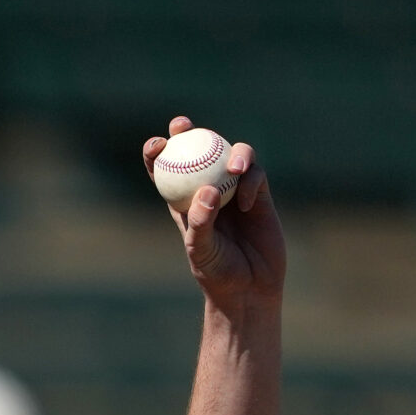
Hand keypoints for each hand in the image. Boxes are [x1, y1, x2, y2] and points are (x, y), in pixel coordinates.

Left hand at [144, 117, 284, 312]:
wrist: (250, 288)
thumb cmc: (217, 273)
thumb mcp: (201, 251)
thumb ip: (200, 222)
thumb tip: (207, 190)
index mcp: (183, 202)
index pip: (166, 170)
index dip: (157, 153)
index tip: (156, 146)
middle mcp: (209, 190)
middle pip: (196, 151)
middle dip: (186, 131)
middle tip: (182, 126)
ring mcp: (235, 189)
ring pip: (231, 154)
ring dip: (232, 152)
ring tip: (234, 167)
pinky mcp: (259, 194)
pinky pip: (255, 173)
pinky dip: (250, 180)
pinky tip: (246, 202)